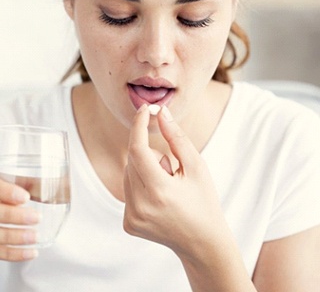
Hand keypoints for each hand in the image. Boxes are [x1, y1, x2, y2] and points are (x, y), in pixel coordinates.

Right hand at [0, 179, 38, 260]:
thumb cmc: (1, 191)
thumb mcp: (3, 179)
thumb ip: (15, 182)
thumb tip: (41, 184)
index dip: (7, 193)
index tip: (25, 197)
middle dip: (13, 216)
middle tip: (36, 217)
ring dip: (14, 238)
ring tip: (35, 236)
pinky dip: (13, 254)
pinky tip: (31, 253)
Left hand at [123, 104, 228, 257]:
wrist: (202, 242)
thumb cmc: (204, 202)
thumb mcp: (197, 167)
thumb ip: (177, 138)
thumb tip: (161, 113)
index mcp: (159, 191)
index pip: (137, 149)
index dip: (139, 125)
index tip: (145, 110)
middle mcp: (140, 206)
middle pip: (132, 160)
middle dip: (150, 154)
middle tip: (171, 170)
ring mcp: (131, 218)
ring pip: (128, 174)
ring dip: (145, 170)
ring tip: (167, 187)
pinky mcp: (128, 223)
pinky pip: (127, 190)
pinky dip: (140, 185)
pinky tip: (159, 199)